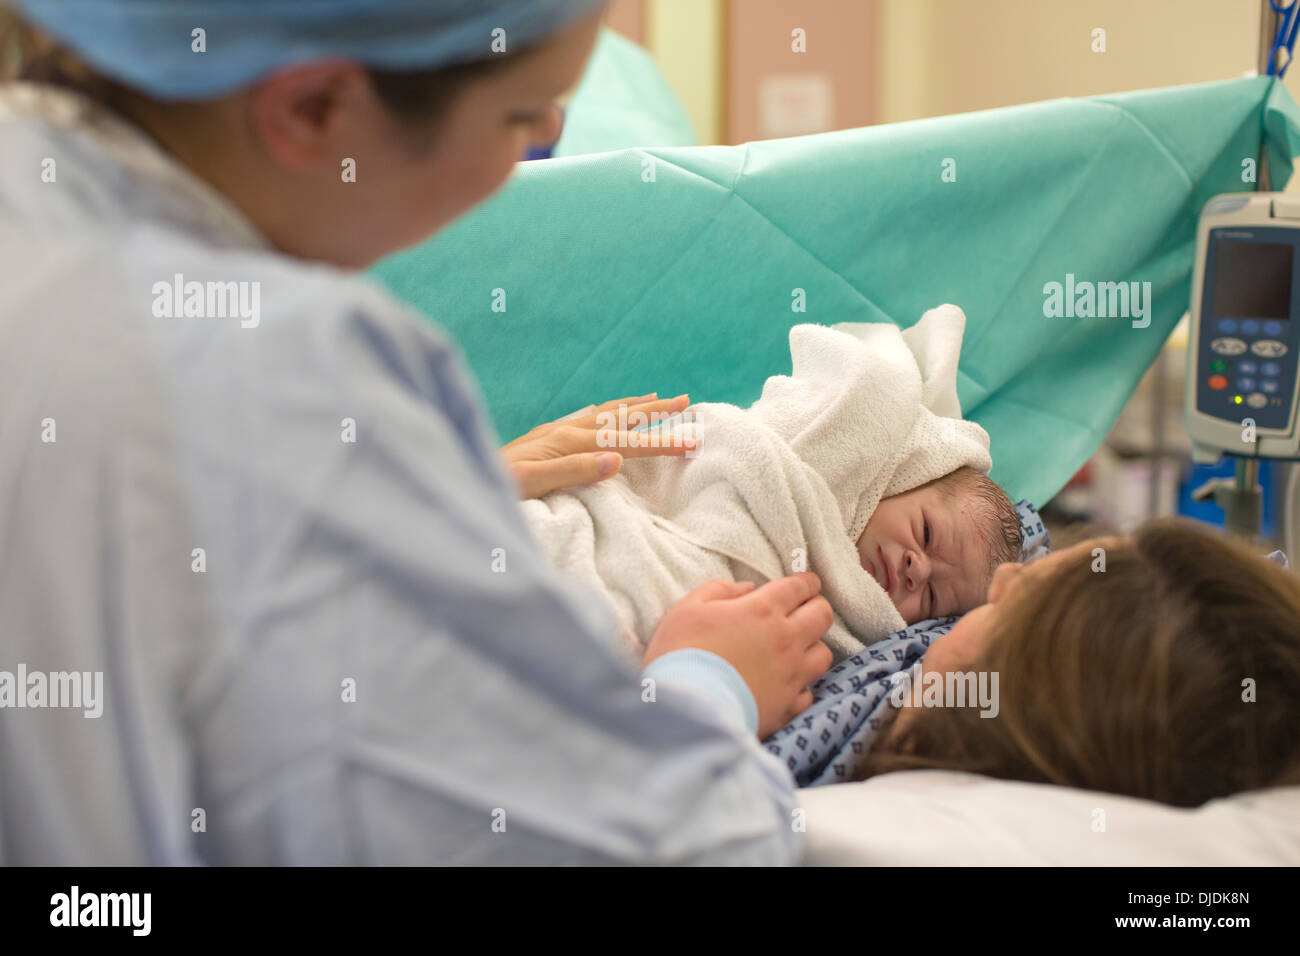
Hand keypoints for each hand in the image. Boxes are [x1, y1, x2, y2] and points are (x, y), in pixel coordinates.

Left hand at [502, 393, 696, 499]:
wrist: (463, 480)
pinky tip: (605, 411)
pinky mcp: (542, 438)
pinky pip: (584, 418)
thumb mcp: (533, 484)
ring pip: (603, 413)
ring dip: (632, 405)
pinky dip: (605, 412)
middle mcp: (563, 431)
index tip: (690, 441)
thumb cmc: (496, 487)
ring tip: (654, 398)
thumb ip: (574, 471)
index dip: (659, 442)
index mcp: (566, 442)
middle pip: (618, 417)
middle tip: (685, 400)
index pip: (623, 441)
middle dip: (654, 410)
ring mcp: (552, 432)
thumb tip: (616, 460)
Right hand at [643, 574, 833, 737]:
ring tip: (799, 647)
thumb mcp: (688, 609)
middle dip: (816, 606)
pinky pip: (809, 692)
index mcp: (762, 611)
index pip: (799, 587)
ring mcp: (791, 674)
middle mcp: (785, 640)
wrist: (685, 709)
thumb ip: (719, 590)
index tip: (808, 582)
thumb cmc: (680, 654)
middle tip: (805, 609)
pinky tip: (787, 683)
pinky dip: (802, 685)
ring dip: (813, 646)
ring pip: (823, 654)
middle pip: (822, 615)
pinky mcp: (788, 706)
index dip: (807, 582)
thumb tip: (747, 588)